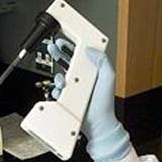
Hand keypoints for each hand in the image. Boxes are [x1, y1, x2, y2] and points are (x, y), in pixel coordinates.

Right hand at [47, 39, 130, 161]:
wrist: (98, 124)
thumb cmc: (105, 103)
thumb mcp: (108, 78)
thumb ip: (102, 61)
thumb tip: (91, 49)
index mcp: (92, 72)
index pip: (81, 55)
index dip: (72, 46)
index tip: (66, 38)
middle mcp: (82, 79)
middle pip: (67, 62)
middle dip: (59, 53)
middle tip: (53, 46)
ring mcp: (74, 89)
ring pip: (61, 75)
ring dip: (58, 74)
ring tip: (62, 78)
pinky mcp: (67, 98)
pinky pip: (57, 90)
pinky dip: (56, 89)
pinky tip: (61, 90)